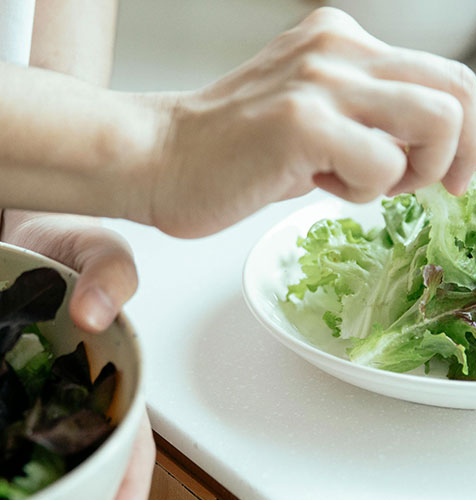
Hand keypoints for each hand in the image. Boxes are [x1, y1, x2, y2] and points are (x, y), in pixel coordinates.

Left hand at [0, 210, 154, 498]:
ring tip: (26, 495)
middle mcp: (74, 393)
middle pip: (86, 459)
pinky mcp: (4, 388)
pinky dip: (5, 458)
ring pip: (41, 454)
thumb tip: (95, 313)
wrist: (21, 233)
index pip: (131, 439)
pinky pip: (4, 431)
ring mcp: (33, 395)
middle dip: (83, 491)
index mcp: (115, 373)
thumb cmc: (68, 242)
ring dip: (39, 481)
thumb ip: (110, 272)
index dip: (129, 478)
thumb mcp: (99, 249)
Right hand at [143, 7, 475, 237]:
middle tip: (436, 187)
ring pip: (435, 122)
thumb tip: (448, 151)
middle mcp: (339, 47)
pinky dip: (364, 192)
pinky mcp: (302, 121)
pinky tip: (319, 185)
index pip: (445, 75)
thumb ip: (379, 123)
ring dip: (416, 171)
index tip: (468, 168)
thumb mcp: (323, 121)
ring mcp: (320, 80)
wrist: (162, 158)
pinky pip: (382, 164)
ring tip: (366, 184)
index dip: (472, 129)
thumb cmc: (242, 151)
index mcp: (345, 41)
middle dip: (461, 152)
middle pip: (454, 91)